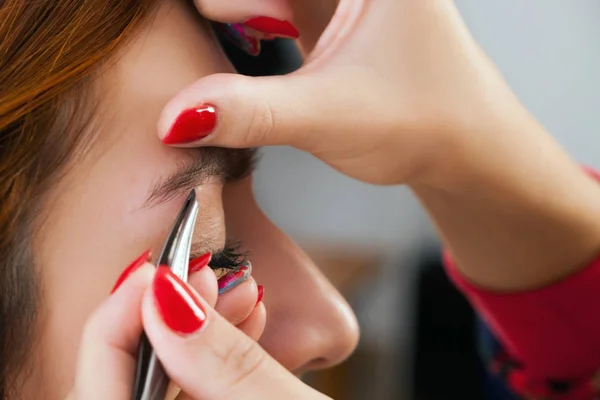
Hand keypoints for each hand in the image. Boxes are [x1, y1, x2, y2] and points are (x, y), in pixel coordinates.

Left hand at [67, 258, 326, 398]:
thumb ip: (232, 367)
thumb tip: (169, 302)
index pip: (96, 395)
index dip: (113, 327)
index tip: (153, 276)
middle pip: (121, 383)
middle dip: (159, 318)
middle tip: (199, 275)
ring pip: (159, 383)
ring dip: (191, 328)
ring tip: (235, 290)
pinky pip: (190, 392)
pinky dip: (212, 353)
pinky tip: (244, 322)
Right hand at [157, 1, 599, 291]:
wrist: (463, 146)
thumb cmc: (422, 121)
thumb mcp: (329, 115)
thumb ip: (250, 114)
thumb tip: (173, 117)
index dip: (238, 4)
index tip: (213, 21)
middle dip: (235, 9)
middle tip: (221, 31)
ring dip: (241, 13)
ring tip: (224, 33)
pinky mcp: (329, 13)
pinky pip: (275, 2)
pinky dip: (250, 17)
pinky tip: (242, 36)